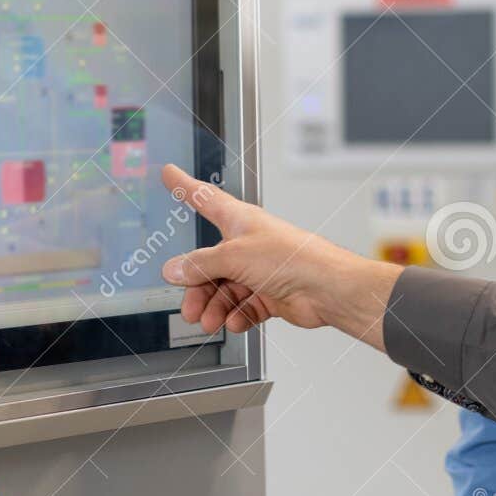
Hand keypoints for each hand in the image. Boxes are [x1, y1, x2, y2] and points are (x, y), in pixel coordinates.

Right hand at [158, 164, 397, 347]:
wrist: (326, 289)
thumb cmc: (293, 258)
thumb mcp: (234, 257)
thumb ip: (201, 264)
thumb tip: (175, 269)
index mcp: (239, 220)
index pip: (205, 198)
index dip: (184, 186)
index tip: (169, 173)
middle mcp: (248, 243)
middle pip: (209, 263)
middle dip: (197, 288)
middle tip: (190, 309)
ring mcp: (260, 269)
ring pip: (225, 289)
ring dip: (215, 307)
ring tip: (210, 321)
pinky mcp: (271, 293)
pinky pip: (244, 305)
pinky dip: (237, 315)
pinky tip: (234, 322)